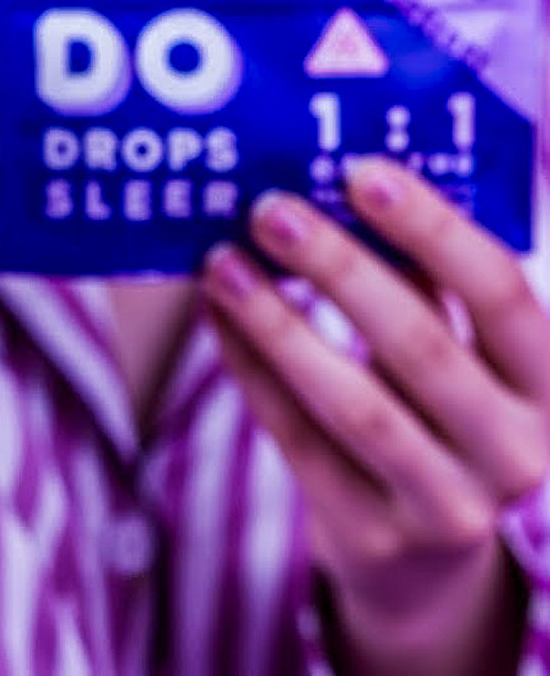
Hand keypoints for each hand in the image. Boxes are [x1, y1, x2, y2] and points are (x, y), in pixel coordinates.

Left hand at [201, 160, 548, 674]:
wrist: (429, 564)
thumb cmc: (438, 411)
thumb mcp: (464, 354)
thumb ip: (425, 281)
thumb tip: (335, 183)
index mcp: (548, 384)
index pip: (499, 291)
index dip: (431, 227)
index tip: (360, 172)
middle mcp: (514, 453)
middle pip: (419, 345)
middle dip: (338, 268)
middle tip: (272, 210)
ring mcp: (448, 509)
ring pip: (352, 403)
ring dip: (278, 323)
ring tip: (224, 263)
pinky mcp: (374, 542)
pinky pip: (301, 443)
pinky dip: (254, 373)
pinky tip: (220, 319)